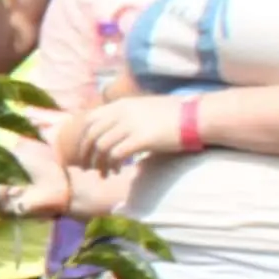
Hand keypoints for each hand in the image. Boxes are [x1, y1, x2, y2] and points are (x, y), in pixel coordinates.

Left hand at [61, 95, 187, 175]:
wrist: (195, 116)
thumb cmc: (173, 115)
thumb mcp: (144, 109)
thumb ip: (126, 117)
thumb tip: (115, 132)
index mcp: (121, 105)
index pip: (90, 119)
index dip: (83, 137)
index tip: (84, 151)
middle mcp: (122, 113)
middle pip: (91, 135)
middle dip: (86, 154)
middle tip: (87, 168)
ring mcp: (131, 125)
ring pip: (101, 147)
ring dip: (99, 163)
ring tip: (103, 174)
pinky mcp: (141, 139)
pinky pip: (116, 155)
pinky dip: (112, 165)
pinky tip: (117, 172)